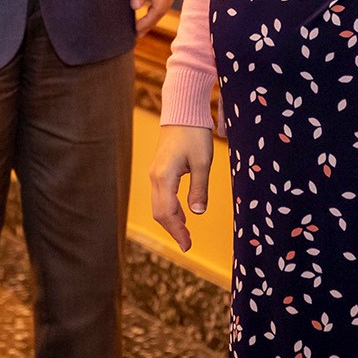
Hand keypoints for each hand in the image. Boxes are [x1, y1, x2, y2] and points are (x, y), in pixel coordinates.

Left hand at [131, 0, 183, 34]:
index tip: (135, 31)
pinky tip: (149, 7)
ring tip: (141, 23)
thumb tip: (135, 7)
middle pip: (163, 9)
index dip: (147, 22)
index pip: (158, 10)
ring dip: (154, 14)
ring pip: (166, 3)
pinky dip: (158, 4)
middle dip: (151, 22)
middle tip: (137, 33)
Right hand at [148, 124, 214, 250]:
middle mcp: (155, 177)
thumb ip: (199, 189)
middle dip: (173, 230)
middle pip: (159, 212)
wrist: (182, 111)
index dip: (177, 231)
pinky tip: (182, 214)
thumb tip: (198, 213)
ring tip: (186, 233)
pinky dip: (169, 209)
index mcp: (164, 177)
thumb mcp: (202, 162)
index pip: (167, 213)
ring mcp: (155, 173)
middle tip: (188, 244)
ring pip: (158, 205)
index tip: (188, 245)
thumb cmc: (194, 134)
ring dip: (171, 220)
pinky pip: (161, 196)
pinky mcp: (159, 169)